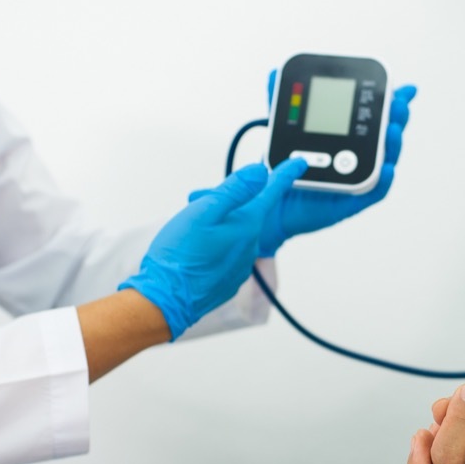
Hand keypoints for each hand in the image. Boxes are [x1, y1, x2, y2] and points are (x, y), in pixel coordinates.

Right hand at [120, 159, 307, 339]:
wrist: (165, 300)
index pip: (272, 192)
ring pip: (236, 233)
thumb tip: (261, 172)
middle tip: (201, 204)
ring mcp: (240, 265)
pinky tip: (196, 251)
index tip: (299, 163)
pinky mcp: (229, 279)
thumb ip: (235, 190)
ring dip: (221, 226)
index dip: (286, 174)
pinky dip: (216, 246)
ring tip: (191, 232)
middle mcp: (250, 246)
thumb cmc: (179, 256)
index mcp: (246, 225)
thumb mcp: (203, 212)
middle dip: (232, 204)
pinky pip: (228, 253)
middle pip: (249, 212)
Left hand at [257, 73, 417, 255]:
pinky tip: (387, 168)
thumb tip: (272, 74)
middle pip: (386, 134)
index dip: (388, 101)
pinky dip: (383, 180)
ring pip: (385, 160)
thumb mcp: (283, 131)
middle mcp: (357, 155)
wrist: (270, 202)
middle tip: (398, 103)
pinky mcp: (352, 201)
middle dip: (397, 117)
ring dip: (393, 145)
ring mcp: (356, 177)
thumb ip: (281, 105)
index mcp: (348, 137)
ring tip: (393, 129)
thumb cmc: (284, 168)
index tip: (395, 86)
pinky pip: (374, 191)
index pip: (374, 115)